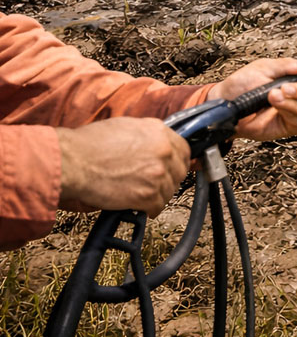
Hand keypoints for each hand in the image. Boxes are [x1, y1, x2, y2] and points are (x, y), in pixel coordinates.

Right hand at [57, 117, 190, 216]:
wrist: (72, 162)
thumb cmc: (89, 145)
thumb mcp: (126, 126)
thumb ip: (148, 135)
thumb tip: (157, 143)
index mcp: (159, 132)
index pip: (183, 150)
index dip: (177, 161)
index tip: (172, 169)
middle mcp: (163, 151)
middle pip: (179, 171)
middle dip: (168, 179)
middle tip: (154, 184)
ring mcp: (157, 174)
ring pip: (169, 190)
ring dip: (157, 195)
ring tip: (141, 195)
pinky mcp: (148, 195)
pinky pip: (158, 206)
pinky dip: (149, 209)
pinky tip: (139, 207)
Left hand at [206, 57, 296, 141]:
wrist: (226, 103)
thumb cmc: (242, 85)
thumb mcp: (263, 67)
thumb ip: (286, 65)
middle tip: (285, 87)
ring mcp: (294, 113)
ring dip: (292, 100)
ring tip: (273, 95)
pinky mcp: (287, 126)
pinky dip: (287, 110)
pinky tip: (275, 104)